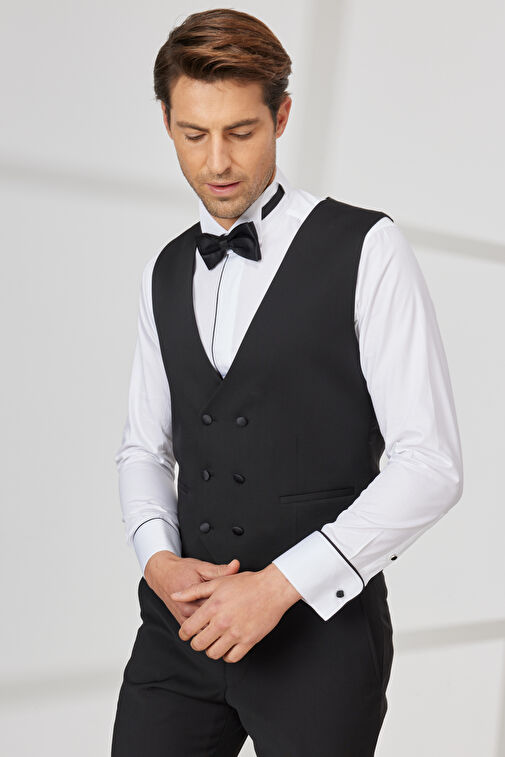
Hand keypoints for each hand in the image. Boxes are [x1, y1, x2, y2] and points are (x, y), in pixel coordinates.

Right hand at [144, 550, 240, 625]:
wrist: (162, 574)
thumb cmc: (182, 570)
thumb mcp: (202, 567)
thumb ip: (220, 570)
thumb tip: (235, 566)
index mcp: (194, 595)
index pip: (216, 608)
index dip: (232, 609)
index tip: (243, 608)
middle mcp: (187, 609)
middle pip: (211, 623)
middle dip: (226, 623)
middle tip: (241, 620)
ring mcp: (184, 617)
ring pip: (204, 632)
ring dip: (217, 630)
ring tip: (232, 626)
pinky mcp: (181, 622)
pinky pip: (197, 633)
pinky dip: (208, 632)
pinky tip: (219, 629)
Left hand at [169, 563, 301, 662]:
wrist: (273, 588)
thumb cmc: (247, 583)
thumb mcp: (217, 582)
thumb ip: (194, 591)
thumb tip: (175, 596)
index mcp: (213, 606)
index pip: (189, 628)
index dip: (184, 633)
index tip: (186, 634)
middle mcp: (223, 621)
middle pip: (199, 644)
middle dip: (196, 643)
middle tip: (200, 637)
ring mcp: (236, 633)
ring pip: (214, 653)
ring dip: (211, 649)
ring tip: (214, 641)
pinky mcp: (249, 641)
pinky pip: (232, 658)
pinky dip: (227, 655)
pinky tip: (227, 645)